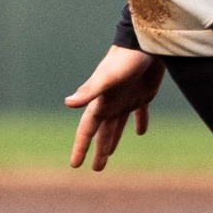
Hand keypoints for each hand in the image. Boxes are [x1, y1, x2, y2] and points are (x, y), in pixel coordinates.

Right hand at [64, 45, 164, 170]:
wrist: (145, 43)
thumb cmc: (124, 60)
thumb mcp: (107, 78)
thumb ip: (88, 91)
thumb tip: (68, 103)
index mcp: (101, 103)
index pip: (87, 130)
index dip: (80, 147)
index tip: (75, 165)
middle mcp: (111, 103)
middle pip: (102, 132)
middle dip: (98, 150)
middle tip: (97, 168)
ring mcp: (126, 99)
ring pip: (118, 125)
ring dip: (113, 140)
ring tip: (109, 154)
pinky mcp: (143, 94)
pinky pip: (140, 113)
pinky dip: (140, 122)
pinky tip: (141, 132)